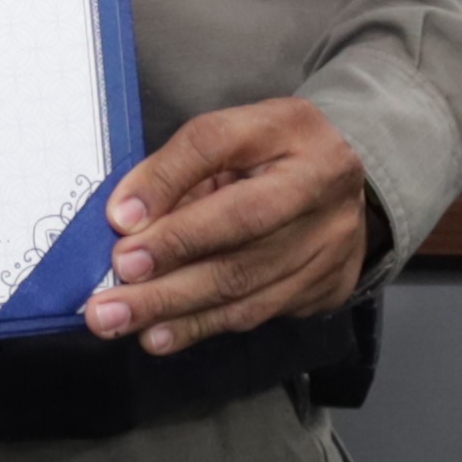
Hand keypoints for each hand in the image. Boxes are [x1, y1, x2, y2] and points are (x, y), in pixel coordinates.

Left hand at [82, 97, 374, 355]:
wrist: (348, 188)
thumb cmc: (270, 158)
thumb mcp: (228, 139)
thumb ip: (177, 170)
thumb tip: (124, 217)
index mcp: (288, 127)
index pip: (217, 143)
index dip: (166, 180)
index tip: (118, 219)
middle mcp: (320, 183)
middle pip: (238, 223)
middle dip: (168, 256)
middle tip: (112, 283)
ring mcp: (330, 240)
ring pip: (244, 280)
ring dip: (171, 304)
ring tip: (117, 319)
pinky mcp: (326, 285)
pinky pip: (254, 312)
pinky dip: (199, 325)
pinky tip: (158, 334)